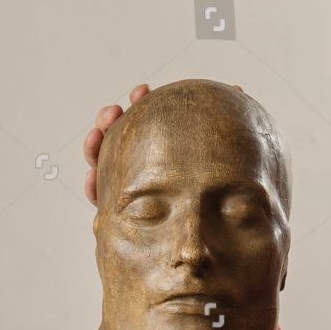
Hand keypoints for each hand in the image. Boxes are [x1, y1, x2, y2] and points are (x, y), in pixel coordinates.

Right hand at [82, 82, 244, 204]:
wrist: (205, 239)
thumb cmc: (215, 191)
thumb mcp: (220, 156)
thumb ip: (221, 123)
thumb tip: (238, 90)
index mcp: (159, 149)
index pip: (147, 120)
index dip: (141, 102)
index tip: (143, 91)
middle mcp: (140, 164)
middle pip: (118, 135)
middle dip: (111, 119)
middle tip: (115, 111)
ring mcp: (126, 185)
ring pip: (103, 161)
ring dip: (96, 144)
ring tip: (97, 135)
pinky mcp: (117, 210)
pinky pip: (99, 195)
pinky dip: (92, 184)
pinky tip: (93, 177)